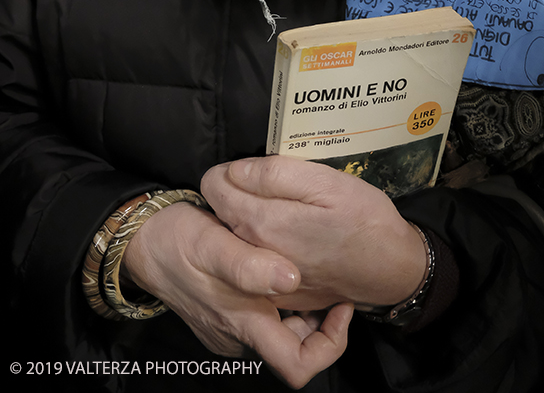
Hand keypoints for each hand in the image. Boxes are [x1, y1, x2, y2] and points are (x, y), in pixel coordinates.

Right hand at [122, 201, 351, 387]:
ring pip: (283, 329)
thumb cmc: (178, 239)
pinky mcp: (226, 314)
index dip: (329, 344)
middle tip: (329, 279)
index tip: (339, 305)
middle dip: (319, 319)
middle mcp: (239, 335)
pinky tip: (281, 266)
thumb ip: (248, 265)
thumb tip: (291, 278)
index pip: (297, 366)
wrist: (142, 240)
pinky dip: (281, 298)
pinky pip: (265, 316)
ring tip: (307, 266)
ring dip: (301, 305)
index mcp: (242, 323)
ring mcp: (232, 328)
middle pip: (296, 346)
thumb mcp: (212, 243)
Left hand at [201, 156, 427, 311]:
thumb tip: (235, 169)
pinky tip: (292, 237)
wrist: (391, 269)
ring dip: (249, 219)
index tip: (255, 169)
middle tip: (274, 187)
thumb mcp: (325, 181)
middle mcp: (253, 253)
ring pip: (235, 236)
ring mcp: (263, 277)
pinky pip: (253, 261)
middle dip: (237, 193)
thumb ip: (275, 173)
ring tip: (284, 209)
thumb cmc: (363, 218)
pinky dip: (262, 245)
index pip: (214, 186)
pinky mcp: (277, 291)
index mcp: (261, 222)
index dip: (230, 169)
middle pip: (220, 212)